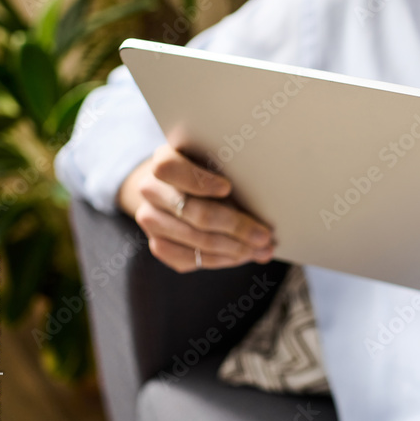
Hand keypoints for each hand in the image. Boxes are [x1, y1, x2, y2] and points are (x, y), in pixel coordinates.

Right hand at [116, 144, 274, 272]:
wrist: (175, 188)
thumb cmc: (207, 171)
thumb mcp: (215, 162)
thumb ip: (231, 173)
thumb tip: (268, 199)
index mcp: (164, 160)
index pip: (169, 168)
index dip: (198, 180)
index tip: (227, 188)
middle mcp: (150, 190)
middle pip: (194, 212)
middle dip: (236, 226)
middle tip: (265, 235)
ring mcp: (150, 220)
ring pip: (196, 241)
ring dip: (235, 249)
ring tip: (263, 250)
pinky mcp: (158, 245)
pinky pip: (191, 260)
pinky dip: (222, 260)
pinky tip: (243, 256)